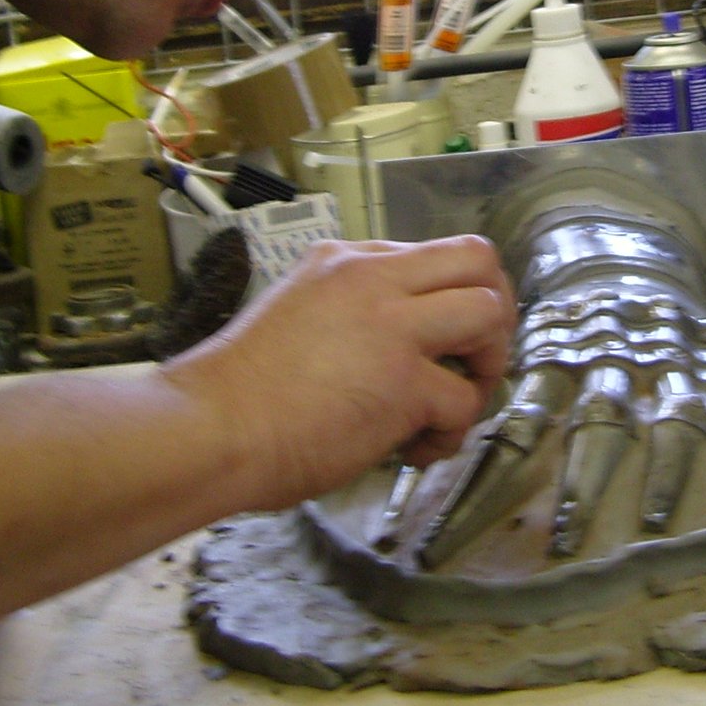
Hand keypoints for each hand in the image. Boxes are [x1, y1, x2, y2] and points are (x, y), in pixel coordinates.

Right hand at [163, 234, 514, 510]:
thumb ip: (347, 314)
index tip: (440, 339)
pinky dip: (450, 434)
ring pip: (490, 313)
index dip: (450, 298)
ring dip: (487, 365)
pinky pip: (464, 401)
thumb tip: (387, 348)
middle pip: (477, 260)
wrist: (212, 428)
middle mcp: (374, 280)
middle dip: (494, 311)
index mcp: (344, 261)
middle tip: (473, 359)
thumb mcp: (296, 313)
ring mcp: (393, 327)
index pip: (430, 255)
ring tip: (453, 404)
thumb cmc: (239, 390)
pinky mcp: (404, 382)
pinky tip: (414, 450)